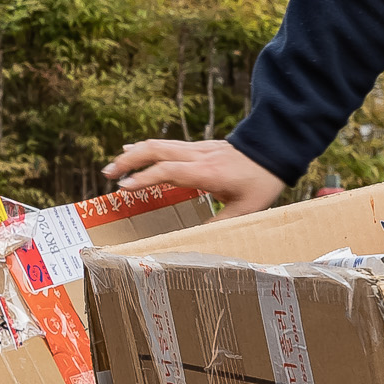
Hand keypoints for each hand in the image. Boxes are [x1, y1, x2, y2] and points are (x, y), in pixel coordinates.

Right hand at [106, 138, 284, 216]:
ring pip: (158, 144)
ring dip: (134, 153)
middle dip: (128, 161)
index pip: (167, 171)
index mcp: (206, 172)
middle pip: (155, 150)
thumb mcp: (247, 209)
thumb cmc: (262, 180)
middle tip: (108, 174)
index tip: (123, 187)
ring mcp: (197, 148)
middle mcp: (197, 156)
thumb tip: (200, 240)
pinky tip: (136, 150)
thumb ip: (222, 223)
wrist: (275, 149)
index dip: (144, 178)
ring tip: (115, 164)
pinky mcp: (198, 145)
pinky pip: (167, 144)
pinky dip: (147, 148)